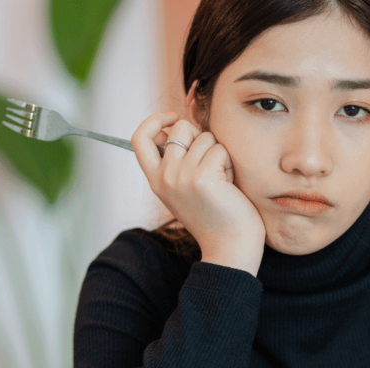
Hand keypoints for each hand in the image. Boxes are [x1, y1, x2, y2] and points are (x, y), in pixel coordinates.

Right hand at [132, 112, 265, 275]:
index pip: (139, 137)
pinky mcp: (203, 178)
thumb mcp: (185, 187)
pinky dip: (230, 163)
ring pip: (205, 137)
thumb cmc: (215, 214)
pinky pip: (220, 149)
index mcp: (155, 180)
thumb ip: (176, 160)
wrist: (230, 246)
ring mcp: (181, 177)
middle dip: (202, 137)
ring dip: (219, 154)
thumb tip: (176, 124)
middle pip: (181, 127)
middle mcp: (164, 177)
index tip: (173, 118)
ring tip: (222, 180)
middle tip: (211, 165)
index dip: (155, 120)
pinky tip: (229, 185)